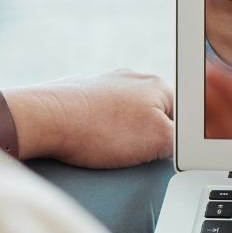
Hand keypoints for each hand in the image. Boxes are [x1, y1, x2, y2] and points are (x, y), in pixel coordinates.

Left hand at [9, 69, 173, 167]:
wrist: (43, 119)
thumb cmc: (99, 129)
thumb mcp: (159, 142)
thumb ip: (183, 142)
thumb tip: (188, 145)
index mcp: (159, 85)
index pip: (184, 118)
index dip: (175, 142)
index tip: (161, 154)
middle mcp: (134, 78)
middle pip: (155, 117)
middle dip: (147, 138)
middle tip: (133, 153)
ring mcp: (106, 82)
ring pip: (127, 117)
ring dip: (120, 135)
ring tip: (106, 147)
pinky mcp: (82, 92)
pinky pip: (101, 117)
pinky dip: (98, 130)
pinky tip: (89, 140)